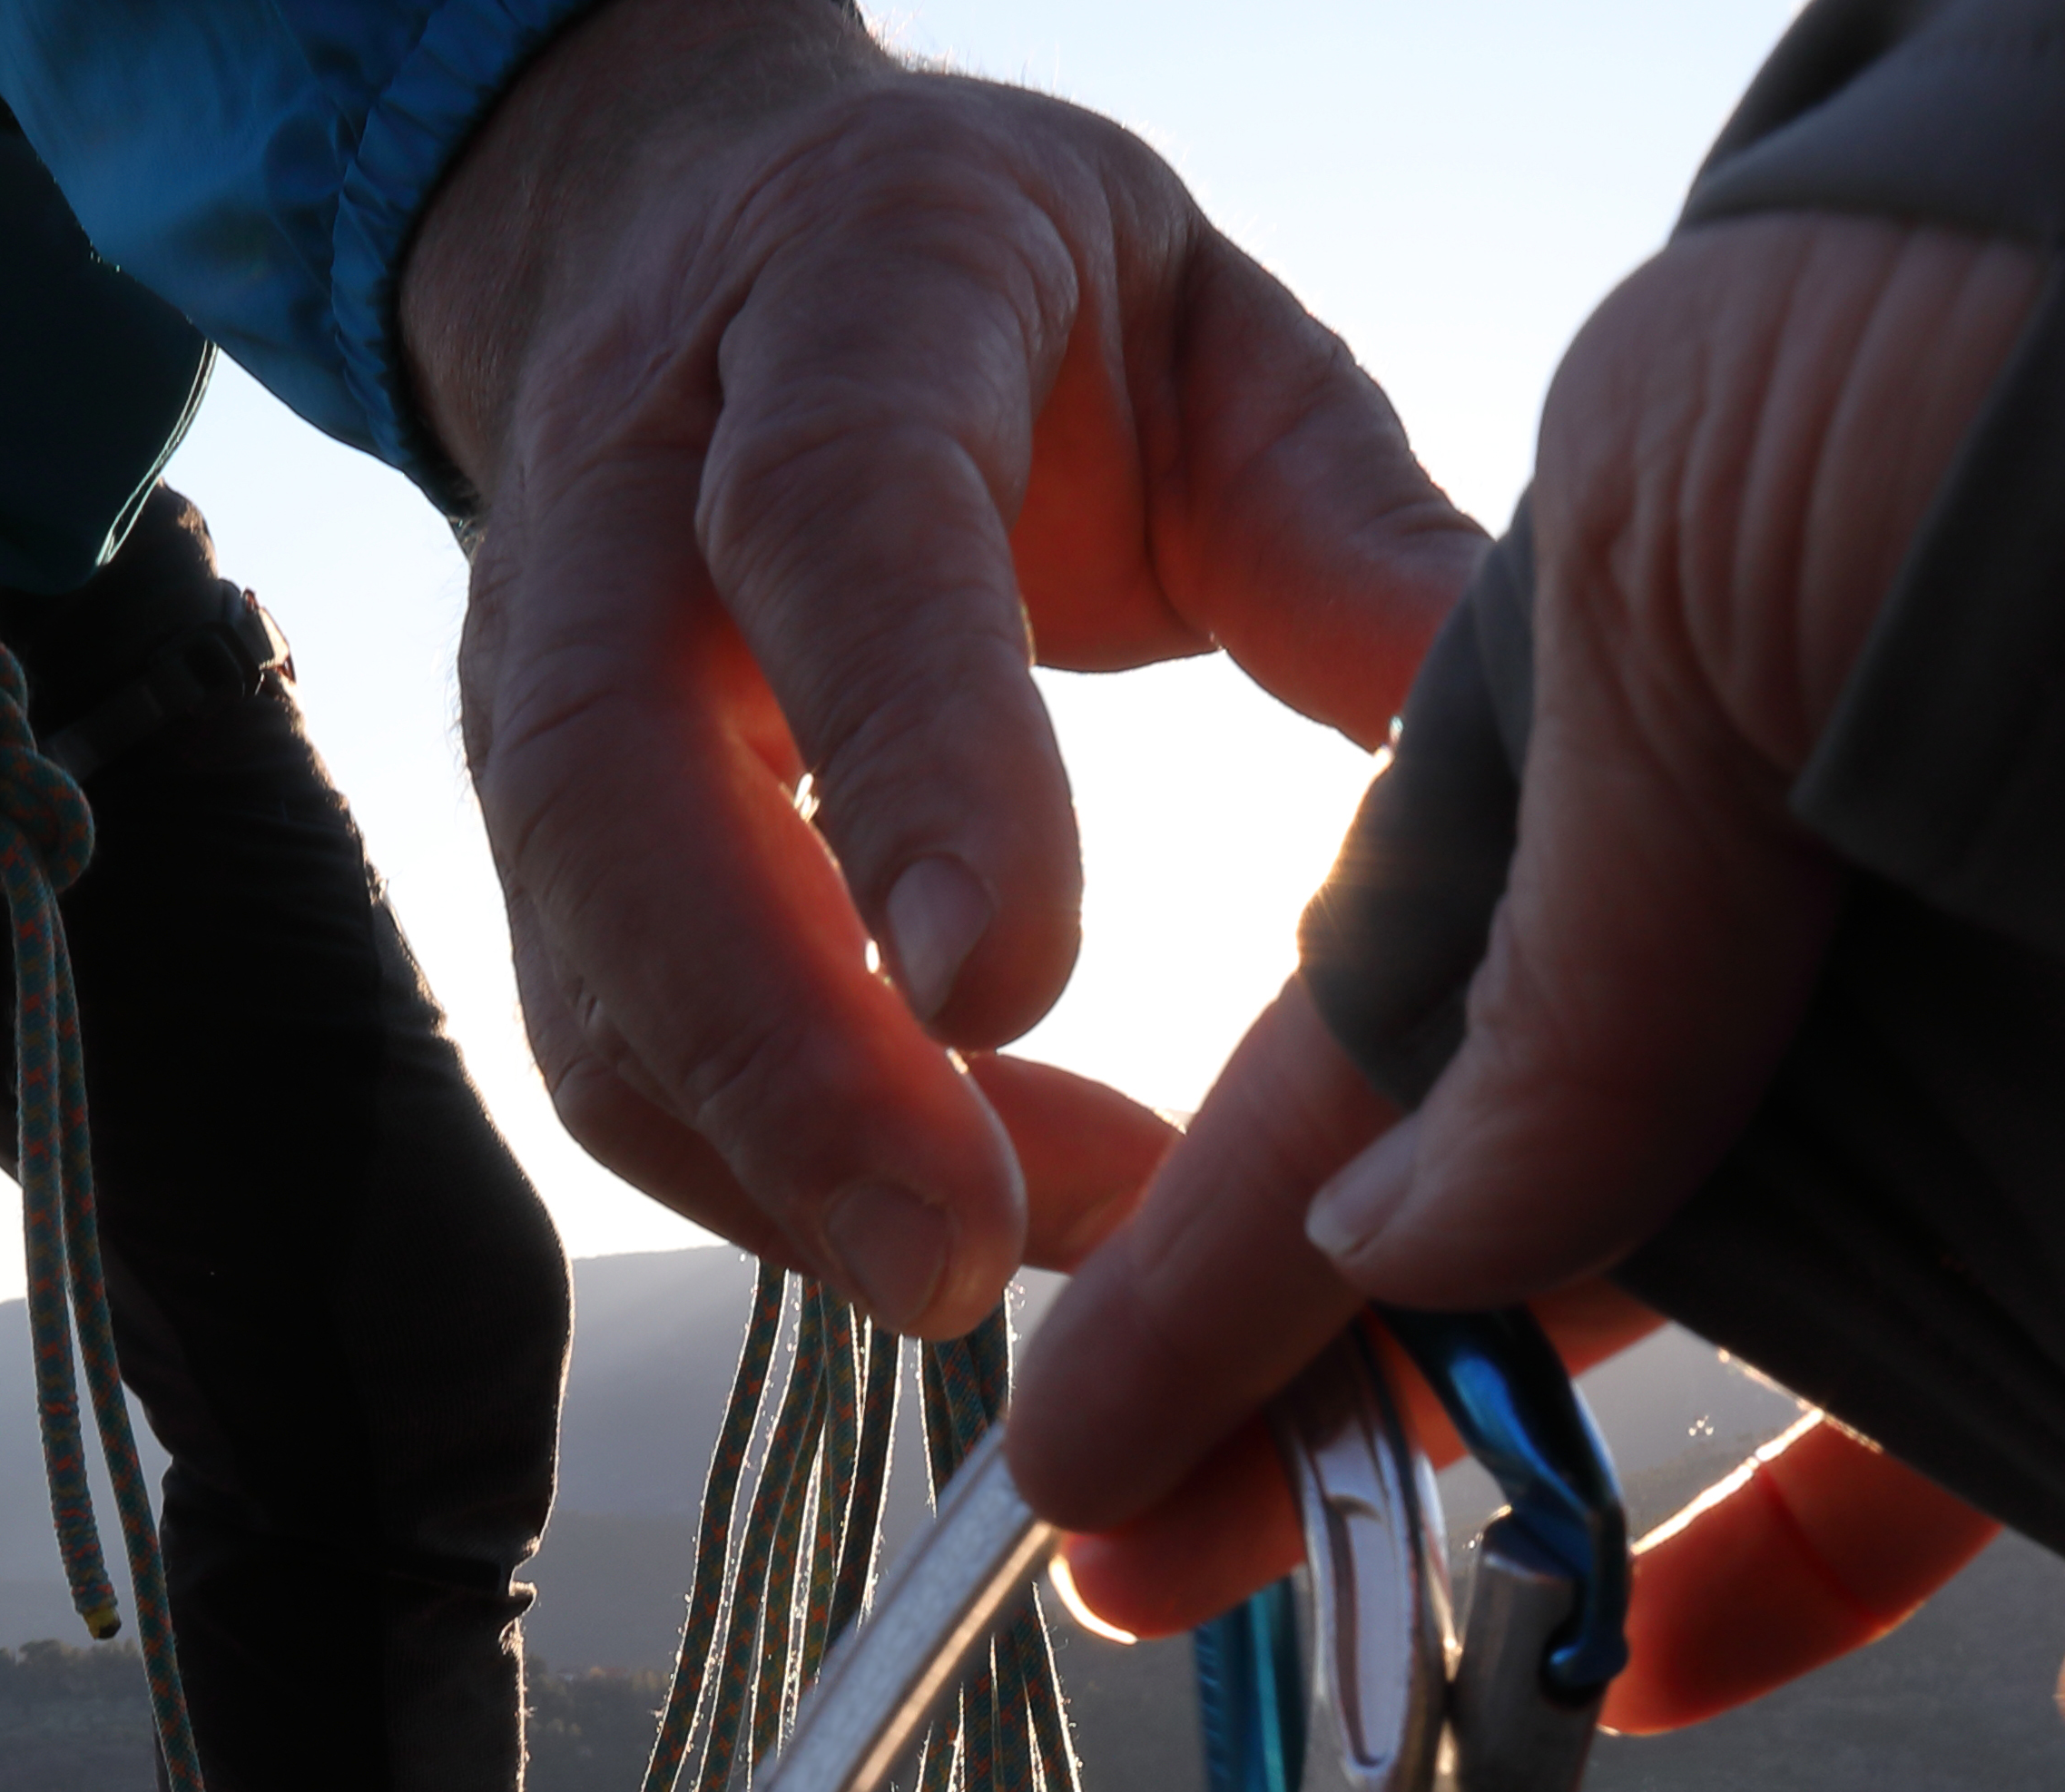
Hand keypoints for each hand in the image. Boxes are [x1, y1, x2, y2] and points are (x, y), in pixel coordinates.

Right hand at [401, 0, 1482, 1339]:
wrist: (717, 242)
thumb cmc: (1010, 309)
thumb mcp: (1221, 352)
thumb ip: (1350, 540)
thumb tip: (1521, 765)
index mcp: (845, 295)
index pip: (832, 516)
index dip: (905, 753)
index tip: (1002, 987)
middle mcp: (632, 497)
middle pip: (609, 790)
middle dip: (775, 1051)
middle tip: (950, 1254)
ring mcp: (543, 690)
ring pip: (587, 971)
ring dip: (778, 1164)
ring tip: (993, 1276)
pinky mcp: (546, 855)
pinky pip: (618, 1061)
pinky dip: (783, 1187)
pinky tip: (971, 1229)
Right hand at [1013, 206, 2064, 1761]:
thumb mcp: (1692, 521)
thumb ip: (1529, 894)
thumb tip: (1417, 1220)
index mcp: (1694, 806)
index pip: (1395, 1094)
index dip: (1221, 1282)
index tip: (1089, 1453)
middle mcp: (1879, 1012)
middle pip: (1566, 1283)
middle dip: (1344, 1448)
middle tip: (1172, 1591)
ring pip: (1847, 1455)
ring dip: (1663, 1595)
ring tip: (1506, 1698)